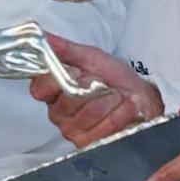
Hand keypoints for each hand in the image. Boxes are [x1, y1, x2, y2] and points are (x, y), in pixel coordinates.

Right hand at [31, 34, 163, 147]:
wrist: (141, 98)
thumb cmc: (114, 79)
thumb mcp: (90, 58)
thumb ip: (64, 49)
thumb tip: (43, 36)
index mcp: (53, 90)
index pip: (39, 87)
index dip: (57, 79)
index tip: (76, 72)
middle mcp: (58, 112)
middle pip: (68, 99)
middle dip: (94, 86)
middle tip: (103, 84)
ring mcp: (72, 130)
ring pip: (89, 112)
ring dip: (111, 99)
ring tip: (116, 96)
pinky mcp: (89, 144)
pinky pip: (104, 127)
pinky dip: (120, 113)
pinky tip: (123, 110)